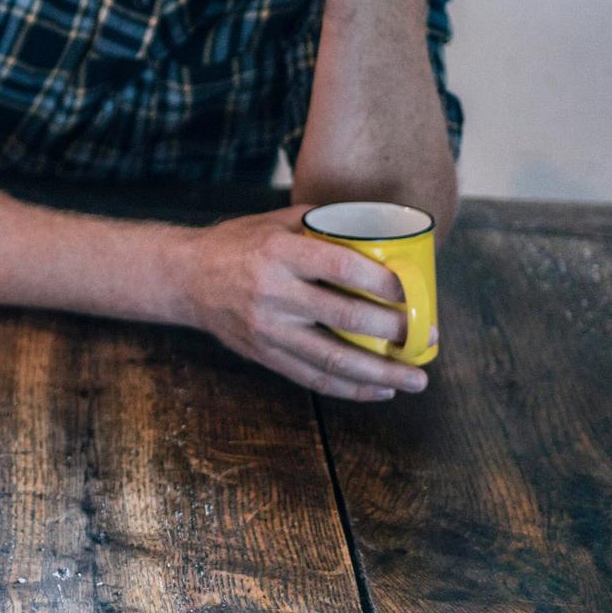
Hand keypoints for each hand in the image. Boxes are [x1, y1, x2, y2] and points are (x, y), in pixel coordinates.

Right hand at [176, 206, 431, 401]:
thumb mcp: (275, 222)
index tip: (412, 292)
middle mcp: (273, 293)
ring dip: (380, 374)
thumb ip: (323, 226)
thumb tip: (380, 230)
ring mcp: (267, 329)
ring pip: (332, 359)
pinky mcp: (263, 354)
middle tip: (426, 336)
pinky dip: (350, 388)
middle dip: (394, 331)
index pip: (342, 269)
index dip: (383, 283)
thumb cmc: (237, 244)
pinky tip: (380, 390)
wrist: (185, 277)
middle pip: (345, 318)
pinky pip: (312, 378)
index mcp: (279, 254)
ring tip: (415, 380)